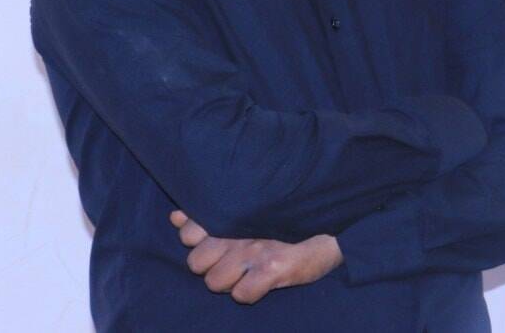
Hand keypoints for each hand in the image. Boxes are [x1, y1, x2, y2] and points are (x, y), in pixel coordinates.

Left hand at [169, 210, 343, 304]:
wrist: (329, 224)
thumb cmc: (282, 214)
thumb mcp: (245, 207)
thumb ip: (208, 214)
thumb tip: (174, 217)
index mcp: (230, 212)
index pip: (188, 233)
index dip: (198, 242)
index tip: (216, 239)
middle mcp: (238, 229)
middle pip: (196, 263)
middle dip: (211, 265)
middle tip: (233, 258)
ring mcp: (254, 249)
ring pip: (215, 282)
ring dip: (229, 281)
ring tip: (247, 270)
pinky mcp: (273, 268)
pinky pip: (242, 295)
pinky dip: (250, 292)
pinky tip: (262, 281)